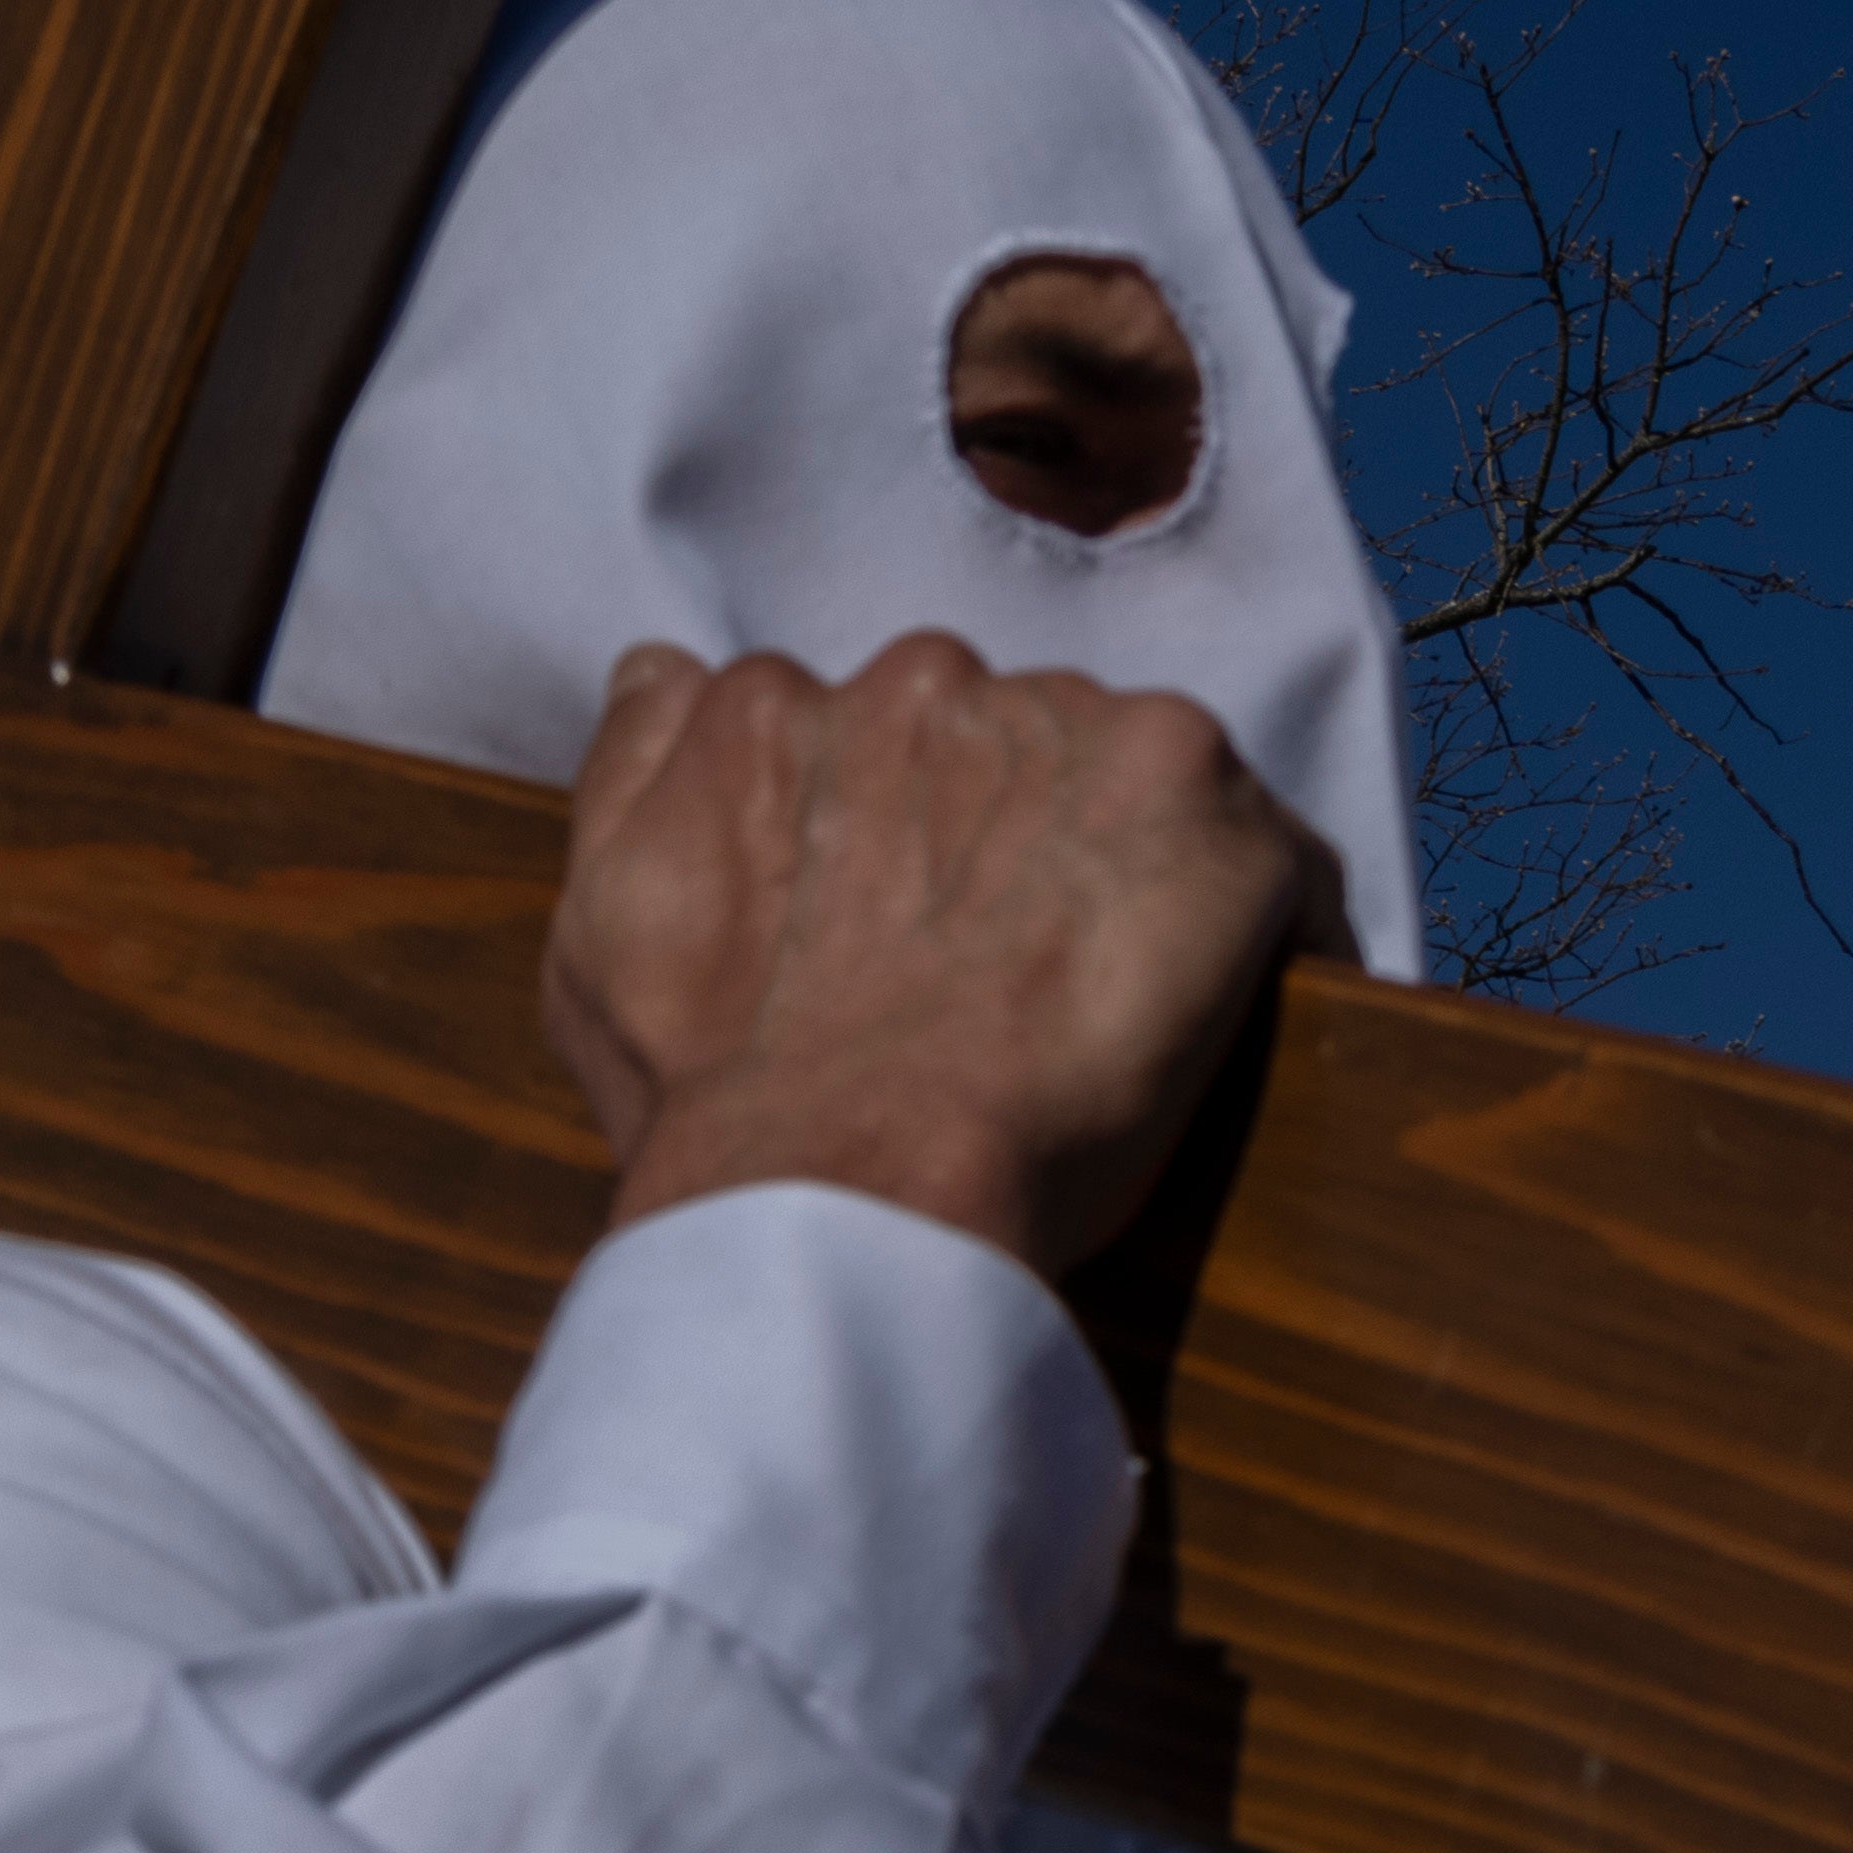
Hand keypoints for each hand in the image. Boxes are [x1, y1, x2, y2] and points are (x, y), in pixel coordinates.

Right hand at [547, 631, 1312, 1275]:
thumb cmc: (713, 1098)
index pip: (863, 738)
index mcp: (774, 708)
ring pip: (1119, 778)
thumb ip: (633, 770)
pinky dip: (1252, 918)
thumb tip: (663, 670)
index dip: (891, 843)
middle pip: (998, 740)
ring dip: (1117, 869)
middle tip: (997, 983)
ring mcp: (1059, 720)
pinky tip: (1213, 1011)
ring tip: (1091, 1010)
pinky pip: (1255, 839)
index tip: (901, 939)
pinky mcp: (1185, 782)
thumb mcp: (596, 929)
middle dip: (1009, 840)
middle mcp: (916, 680)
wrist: (844, 1182)